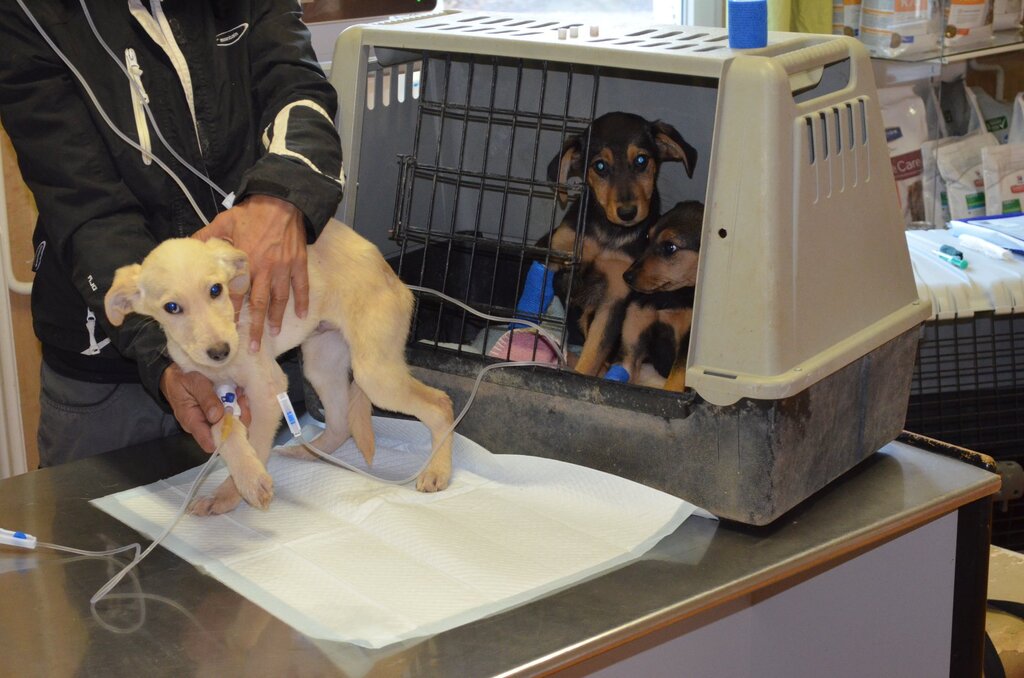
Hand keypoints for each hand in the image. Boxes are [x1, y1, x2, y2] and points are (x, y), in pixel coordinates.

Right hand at [160, 364, 250, 452]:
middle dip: (239, 419)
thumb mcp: (193, 384)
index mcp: (192, 422)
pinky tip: (238, 394)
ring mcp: (211, 422)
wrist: (177, 377)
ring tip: (240, 393)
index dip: (225, 438)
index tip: (236, 420)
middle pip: (226, 435)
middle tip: (241, 398)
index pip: (209, 443)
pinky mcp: (217, 416)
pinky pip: (232, 416)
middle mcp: (203, 426)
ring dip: (241, 410)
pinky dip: (239, 406)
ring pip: (232, 425)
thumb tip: (217, 416)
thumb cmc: (183, 381)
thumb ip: (206, 399)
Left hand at [192, 195, 308, 352]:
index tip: (227, 327)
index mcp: (246, 262)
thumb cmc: (252, 213)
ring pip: (280, 299)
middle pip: (259, 304)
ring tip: (272, 333)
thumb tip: (189, 247)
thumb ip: (207, 237)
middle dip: (255, 327)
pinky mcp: (298, 263)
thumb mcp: (224, 221)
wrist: (282, 201)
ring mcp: (284, 268)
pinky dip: (303, 301)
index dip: (233, 312)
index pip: (238, 293)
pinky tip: (302, 315)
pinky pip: (301, 286)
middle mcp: (265, 269)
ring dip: (276, 318)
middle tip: (252, 346)